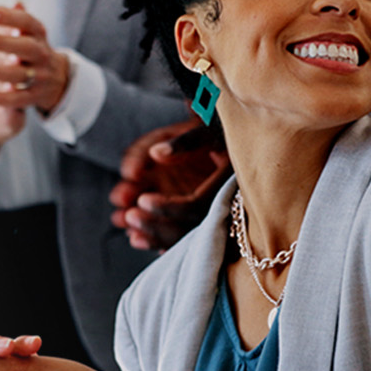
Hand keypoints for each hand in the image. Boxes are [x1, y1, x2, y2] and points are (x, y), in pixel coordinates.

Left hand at [0, 3, 70, 113]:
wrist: (57, 78)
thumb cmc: (31, 49)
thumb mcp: (26, 32)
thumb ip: (8, 20)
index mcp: (38, 34)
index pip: (26, 22)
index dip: (7, 17)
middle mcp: (42, 54)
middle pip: (25, 48)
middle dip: (1, 43)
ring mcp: (40, 76)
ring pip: (19, 75)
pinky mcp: (35, 96)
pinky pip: (18, 99)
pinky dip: (1, 99)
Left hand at [110, 118, 229, 249]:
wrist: (241, 140)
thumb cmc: (223, 131)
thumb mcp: (207, 129)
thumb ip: (185, 142)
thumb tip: (156, 154)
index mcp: (230, 183)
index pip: (196, 206)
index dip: (167, 206)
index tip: (142, 200)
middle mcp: (229, 205)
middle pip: (191, 228)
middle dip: (156, 226)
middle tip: (129, 216)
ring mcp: (223, 216)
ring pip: (189, 239)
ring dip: (157, 239)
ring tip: (131, 235)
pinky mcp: (214, 221)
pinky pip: (190, 238)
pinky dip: (166, 241)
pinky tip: (146, 240)